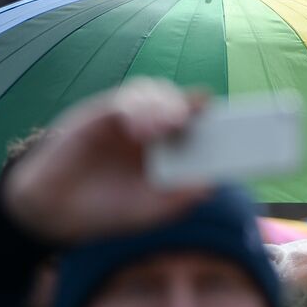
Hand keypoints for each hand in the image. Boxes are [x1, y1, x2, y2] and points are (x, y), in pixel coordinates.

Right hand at [1, 78, 211, 242]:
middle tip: (211, 117)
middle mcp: (160, 129)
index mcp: (178, 150)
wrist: (57, 210)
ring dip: (169, 108)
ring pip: (160, 95)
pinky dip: (137, 111)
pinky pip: (126, 100)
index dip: (227, 124)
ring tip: (172, 125)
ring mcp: (133, 118)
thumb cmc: (112, 207)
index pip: (209, 127)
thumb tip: (210, 186)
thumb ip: (180, 199)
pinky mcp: (104, 113)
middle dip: (203, 109)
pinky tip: (140, 131)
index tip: (249, 128)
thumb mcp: (150, 211)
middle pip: (189, 105)